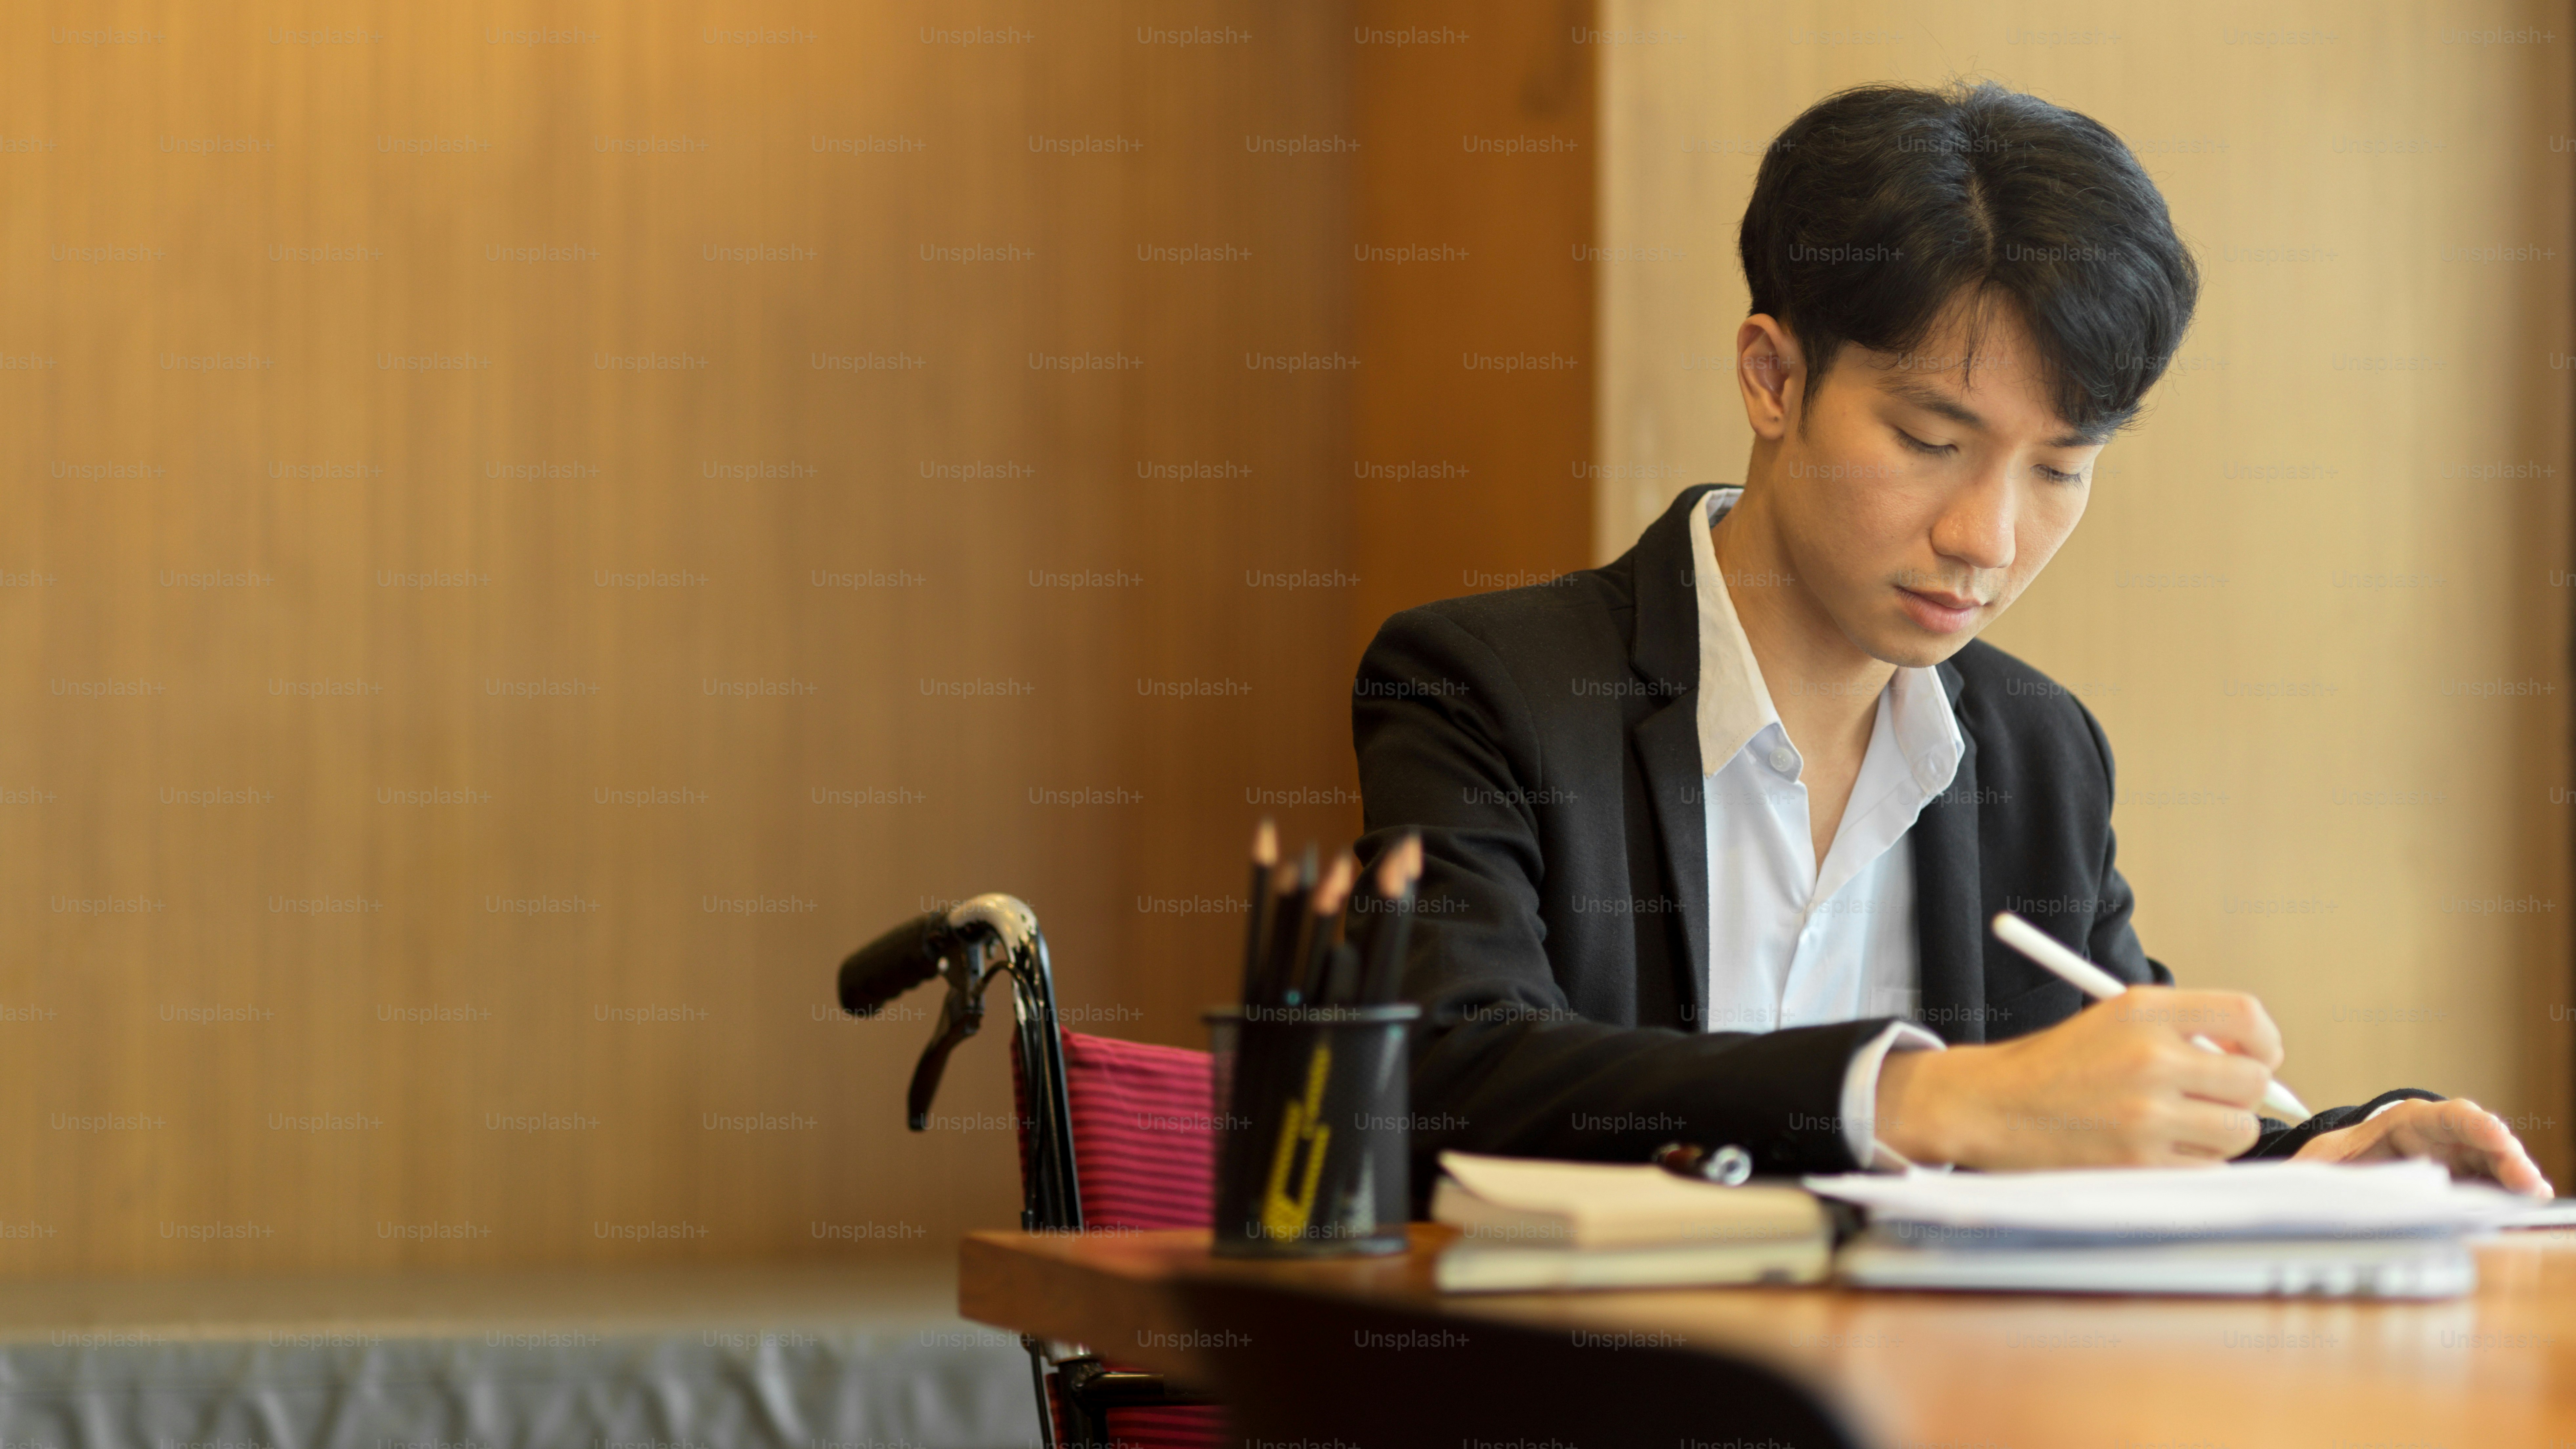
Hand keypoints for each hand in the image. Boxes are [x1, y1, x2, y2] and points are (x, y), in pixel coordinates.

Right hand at [1876, 986, 2278, 1169]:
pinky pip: (2208, 1167)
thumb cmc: (2053, 1065)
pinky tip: (2157, 1149)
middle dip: (2243, 1094)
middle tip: (2213, 1099)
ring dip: (2219, 1133)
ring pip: (2239, 1130)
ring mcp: (2146, 1113)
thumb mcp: (2111, 1020)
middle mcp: (2150, 1056)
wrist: (1991, 1105)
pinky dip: (2194, 1163)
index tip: (2258, 1056)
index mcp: (2142, 1010)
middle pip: (2253, 1080)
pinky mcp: (2140, 1161)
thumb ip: (2180, 1030)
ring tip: (2176, 1126)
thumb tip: (2257, 1064)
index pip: (2244, 1015)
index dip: (2264, 1041)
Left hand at [2290, 1098, 2554, 1197]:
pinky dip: (2508, 1194)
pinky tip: (2525, 1206)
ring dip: (2515, 1179)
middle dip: (2506, 1159)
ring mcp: (2458, 1158)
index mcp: (2405, 1122)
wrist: (2340, 1170)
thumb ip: (2325, 1173)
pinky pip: (2492, 1184)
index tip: (2495, 1135)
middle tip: (2528, 1182)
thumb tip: (2317, 1190)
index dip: (2472, 1126)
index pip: (2445, 1117)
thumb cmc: (2334, 1162)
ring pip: (2494, 1163)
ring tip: (2534, 1197)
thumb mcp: (2322, 1165)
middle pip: (2481, 1141)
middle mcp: (2440, 1136)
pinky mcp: (2466, 1180)